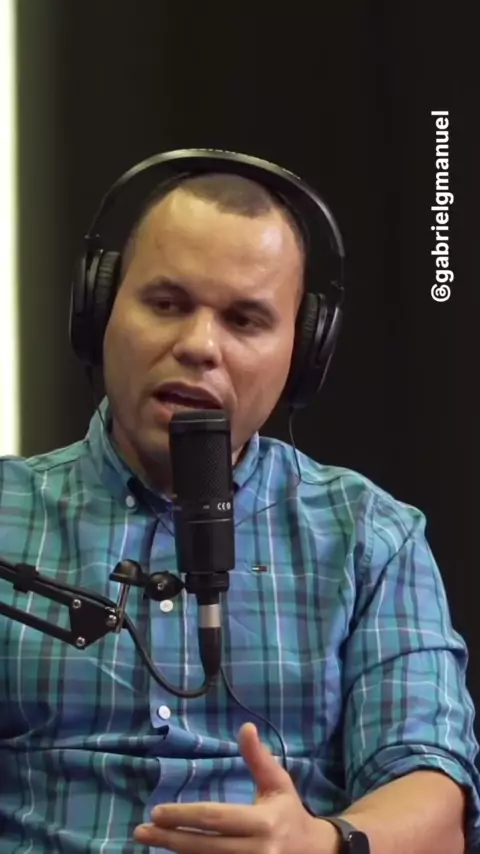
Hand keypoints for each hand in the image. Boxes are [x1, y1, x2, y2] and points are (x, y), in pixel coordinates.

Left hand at [133, 722, 338, 852]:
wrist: (317, 853)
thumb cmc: (290, 812)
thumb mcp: (278, 783)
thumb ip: (258, 758)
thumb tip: (245, 727)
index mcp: (264, 824)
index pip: (215, 819)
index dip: (184, 815)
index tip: (157, 811)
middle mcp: (258, 851)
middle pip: (204, 847)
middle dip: (170, 838)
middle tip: (141, 830)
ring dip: (177, 853)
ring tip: (151, 840)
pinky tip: (174, 853)